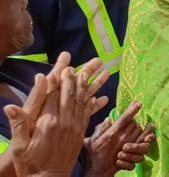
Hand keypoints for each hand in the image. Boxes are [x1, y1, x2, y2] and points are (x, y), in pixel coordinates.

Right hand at [4, 61, 107, 176]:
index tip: (60, 67)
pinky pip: (88, 114)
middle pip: (68, 95)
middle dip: (72, 79)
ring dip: (86, 87)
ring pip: (81, 102)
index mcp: (47, 123)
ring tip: (90, 73)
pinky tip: (96, 96)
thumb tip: (10, 106)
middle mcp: (63, 122)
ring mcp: (74, 128)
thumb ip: (18, 124)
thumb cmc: (30, 163)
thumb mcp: (19, 145)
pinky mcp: (80, 133)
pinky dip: (92, 103)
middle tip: (75, 66)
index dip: (55, 81)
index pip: (51, 96)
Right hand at [84, 101, 152, 175]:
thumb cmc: (94, 154)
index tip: (138, 102)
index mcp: (112, 133)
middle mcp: (122, 139)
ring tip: (135, 126)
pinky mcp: (133, 153)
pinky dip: (147, 136)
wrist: (98, 170)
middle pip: (134, 123)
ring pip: (140, 131)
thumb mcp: (91, 140)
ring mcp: (129, 146)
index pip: (125, 118)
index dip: (132, 109)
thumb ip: (100, 128)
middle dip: (133, 120)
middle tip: (129, 120)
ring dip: (138, 128)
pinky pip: (144, 143)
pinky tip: (150, 132)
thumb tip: (109, 118)